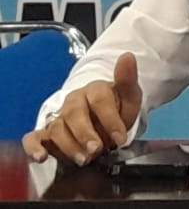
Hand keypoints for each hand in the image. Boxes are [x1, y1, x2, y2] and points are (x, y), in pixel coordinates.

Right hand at [22, 52, 142, 164]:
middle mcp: (73, 102)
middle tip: (96, 149)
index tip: (120, 138)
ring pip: (56, 128)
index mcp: (94, 90)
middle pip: (73, 114)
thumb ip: (127, 80)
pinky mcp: (45, 134)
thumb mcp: (130, 97)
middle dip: (85, 133)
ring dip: (68, 145)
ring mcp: (58, 117)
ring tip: (82, 159)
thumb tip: (127, 56)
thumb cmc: (117, 109)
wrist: (104, 122)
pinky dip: (33, 148)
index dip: (110, 119)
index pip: (99, 100)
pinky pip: (33, 138)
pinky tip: (41, 157)